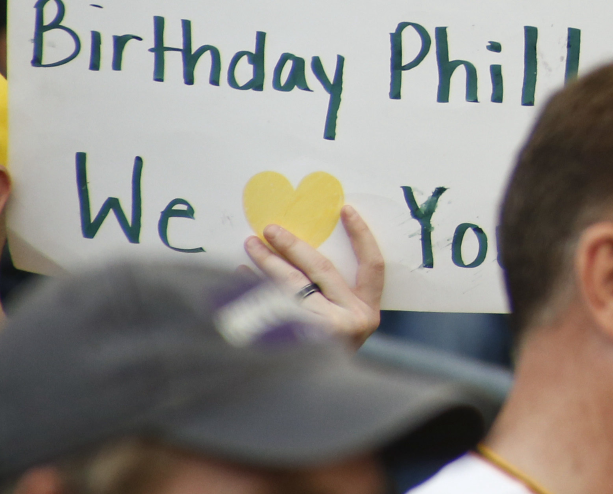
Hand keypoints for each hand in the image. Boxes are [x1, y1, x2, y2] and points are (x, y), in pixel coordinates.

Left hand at [243, 204, 384, 347]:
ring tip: (250, 245)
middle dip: (294, 245)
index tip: (345, 209)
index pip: (372, 266)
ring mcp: (325, 333)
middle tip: (270, 229)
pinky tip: (241, 276)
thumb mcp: (343, 330)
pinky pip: (271, 305)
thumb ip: (332, 298)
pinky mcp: (296, 343)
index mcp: (368, 314)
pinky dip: (254, 288)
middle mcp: (352, 322)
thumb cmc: (326, 360)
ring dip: (268, 261)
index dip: (361, 236)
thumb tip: (299, 256)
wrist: (311, 403)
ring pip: (292, 285)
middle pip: (321, 270)